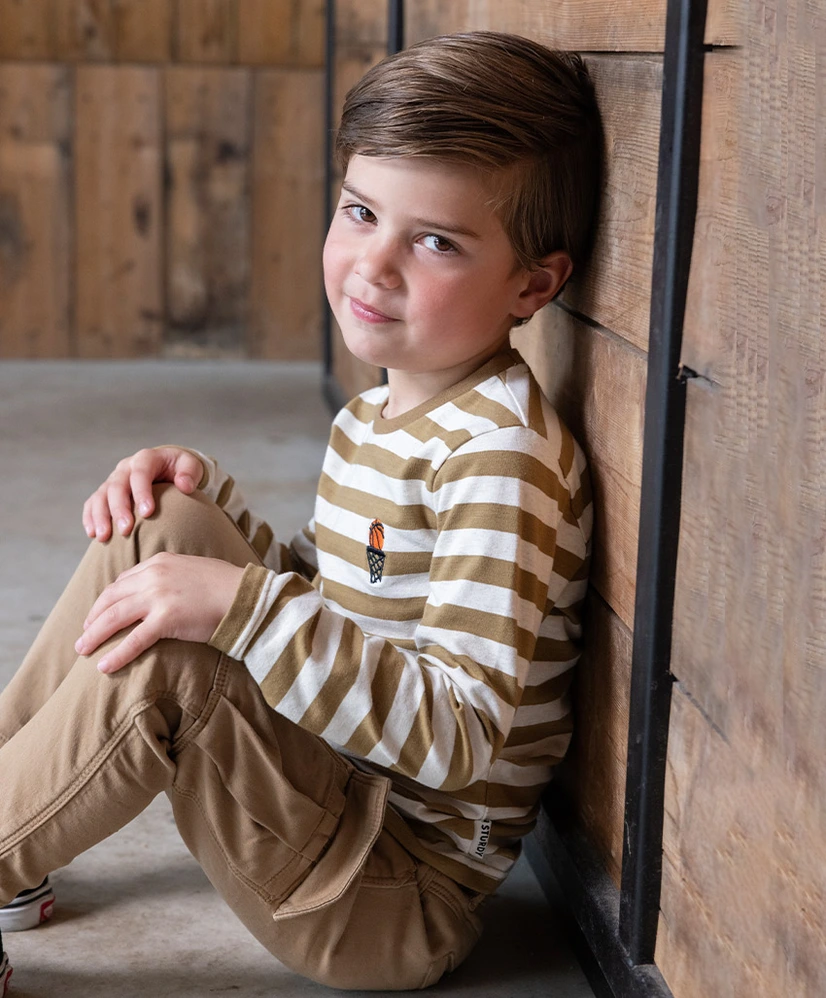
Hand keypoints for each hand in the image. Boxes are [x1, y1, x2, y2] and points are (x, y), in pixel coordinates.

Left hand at [75, 552, 244, 673]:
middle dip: (92, 618)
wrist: (247, 596)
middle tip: (83, 635)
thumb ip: (171, 577)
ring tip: (83, 650)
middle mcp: (154, 576)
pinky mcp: (167, 618)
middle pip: (111, 598)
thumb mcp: (193, 571)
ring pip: (114, 617)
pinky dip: (116, 654)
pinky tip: (104, 666)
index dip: (106, 600)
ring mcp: (159, 596)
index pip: (122, 581)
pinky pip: (134, 640)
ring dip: (94, 635)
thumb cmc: (226, 587)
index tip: (98, 614)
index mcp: (159, 563)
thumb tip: (160, 593)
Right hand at [83, 446, 203, 541]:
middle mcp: (126, 468)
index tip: (147, 513)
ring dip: (100, 516)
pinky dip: (90, 517)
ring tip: (104, 537)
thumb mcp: (191, 466)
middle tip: (125, 530)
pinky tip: (93, 534)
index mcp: (146, 458)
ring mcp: (113, 479)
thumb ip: (190, 473)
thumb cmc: (181, 470)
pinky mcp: (106, 492)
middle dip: (119, 509)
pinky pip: (93, 503)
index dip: (141, 492)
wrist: (168, 469)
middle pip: (117, 486)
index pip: (140, 473)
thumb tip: (184, 486)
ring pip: (100, 495)